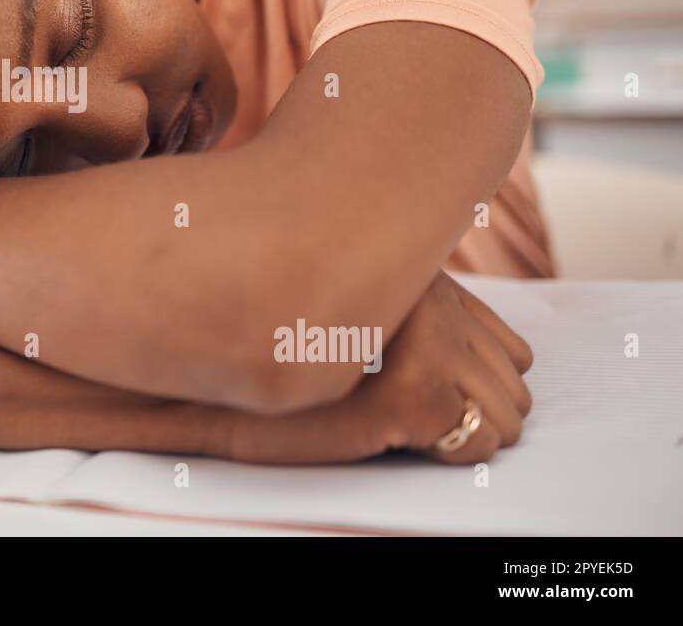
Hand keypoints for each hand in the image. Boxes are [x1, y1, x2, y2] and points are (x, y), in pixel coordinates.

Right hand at [216, 272, 532, 465]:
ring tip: (405, 423)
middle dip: (479, 411)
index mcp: (422, 278)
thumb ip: (424, 321)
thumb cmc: (285, 359)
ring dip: (465, 430)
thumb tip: (508, 357)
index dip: (480, 389)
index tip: (428, 395)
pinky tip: (402, 438)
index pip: (513, 350)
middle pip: (517, 383)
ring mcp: (423, 342)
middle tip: (415, 414)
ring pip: (506, 414)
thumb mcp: (367, 328)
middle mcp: (430, 296)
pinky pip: (474, 442)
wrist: (214, 386)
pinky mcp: (409, 394)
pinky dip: (453, 453)